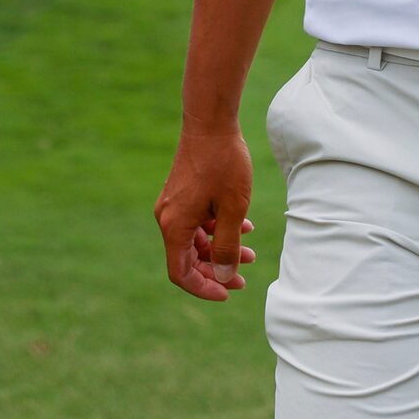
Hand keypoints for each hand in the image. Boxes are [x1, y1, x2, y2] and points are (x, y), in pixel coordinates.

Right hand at [156, 128, 256, 301]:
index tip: (227, 293)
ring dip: (220, 249)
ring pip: (195, 240)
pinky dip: (218, 229)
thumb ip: (227, 245)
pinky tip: (244, 228)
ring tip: (250, 254)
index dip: (203, 287)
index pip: (181, 272)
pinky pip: (198, 222)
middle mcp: (168, 219)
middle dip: (215, 270)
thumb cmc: (225, 165)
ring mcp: (174, 206)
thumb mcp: (234, 209)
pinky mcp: (183, 195)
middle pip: (187, 258)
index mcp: (174, 226)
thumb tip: (223, 276)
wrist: (212, 125)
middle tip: (243, 279)